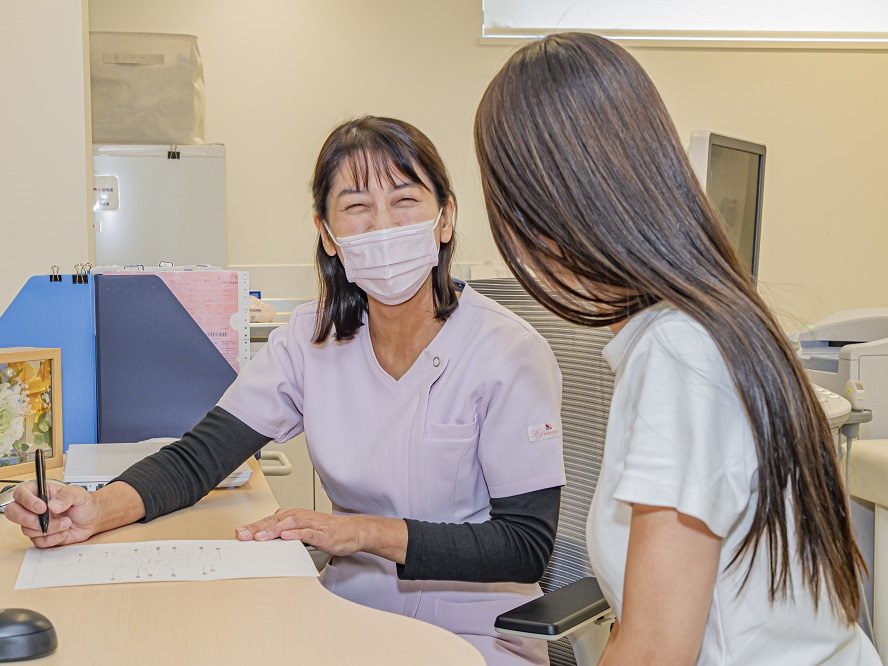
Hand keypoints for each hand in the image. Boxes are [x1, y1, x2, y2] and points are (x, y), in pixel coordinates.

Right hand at [6, 482, 100, 547]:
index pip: (21, 493)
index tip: (42, 507)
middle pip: (13, 512)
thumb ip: (67, 495)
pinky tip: (63, 532)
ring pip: (27, 529)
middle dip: (28, 519)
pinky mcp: (41, 536)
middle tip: (45, 521)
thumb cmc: (84, 504)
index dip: (27, 501)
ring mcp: (35, 522)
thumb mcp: (80, 494)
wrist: (92, 520)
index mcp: (41, 492)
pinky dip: (53, 539)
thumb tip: (53, 505)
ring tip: (66, 522)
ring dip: (49, 529)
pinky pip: (38, 541)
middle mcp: (34, 507)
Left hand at [236, 508, 366, 555]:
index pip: (269, 520)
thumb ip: (286, 535)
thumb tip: (265, 542)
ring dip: (273, 530)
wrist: (352, 531)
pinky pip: (307, 533)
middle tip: (242, 535)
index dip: (254, 526)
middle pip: (275, 521)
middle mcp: (301, 517)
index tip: (239, 533)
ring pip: (289, 525)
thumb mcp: (303, 531)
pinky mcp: (322, 533)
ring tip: (259, 537)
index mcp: (294, 516)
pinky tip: (286, 537)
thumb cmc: (327, 531)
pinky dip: (296, 534)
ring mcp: (312, 524)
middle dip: (257, 528)